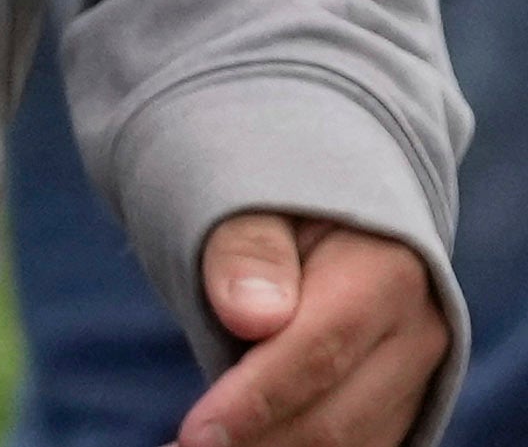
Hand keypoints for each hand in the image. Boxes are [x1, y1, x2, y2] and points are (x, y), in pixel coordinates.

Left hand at [181, 210, 449, 446]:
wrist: (334, 206)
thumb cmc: (276, 196)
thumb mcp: (253, 194)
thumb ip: (248, 249)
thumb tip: (252, 316)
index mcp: (387, 270)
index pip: (318, 352)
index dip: (255, 399)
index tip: (197, 434)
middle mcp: (418, 332)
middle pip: (336, 416)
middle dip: (258, 442)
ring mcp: (418, 374)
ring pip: (351, 444)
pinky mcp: (404, 402)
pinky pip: (357, 445)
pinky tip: (240, 445)